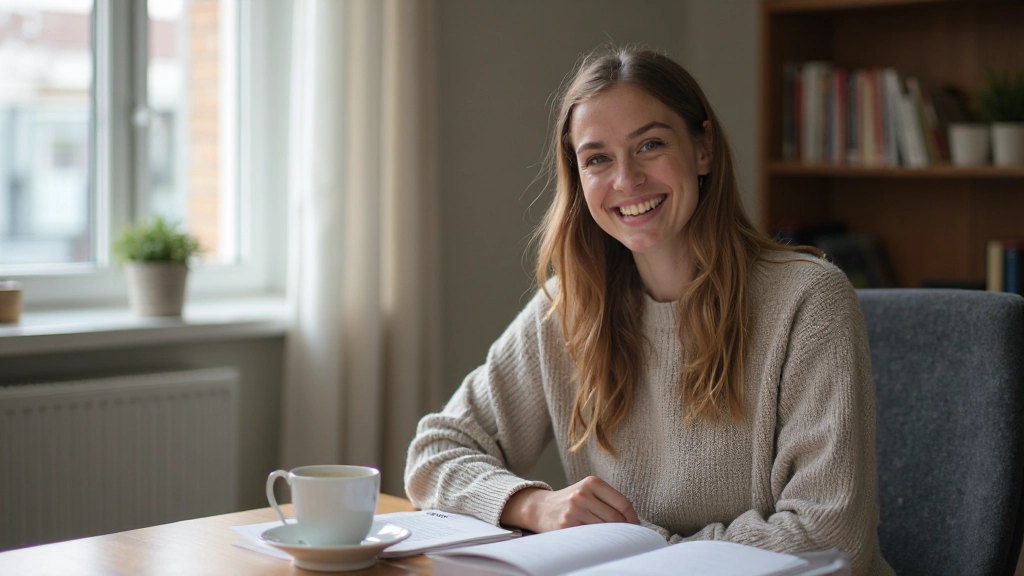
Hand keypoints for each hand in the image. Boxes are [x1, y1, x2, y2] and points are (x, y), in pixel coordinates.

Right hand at [500, 476, 639, 532]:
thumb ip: (608, 501)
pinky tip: (596, 540)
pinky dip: (597, 541)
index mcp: (592, 482)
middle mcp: (582, 494)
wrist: (540, 508)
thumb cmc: (570, 501)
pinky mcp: (567, 525)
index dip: (633, 518)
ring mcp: (574, 510)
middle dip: (623, 530)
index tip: (636, 527)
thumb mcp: (588, 491)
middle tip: (625, 537)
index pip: (622, 503)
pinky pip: (590, 537)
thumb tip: (632, 521)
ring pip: (604, 529)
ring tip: (610, 538)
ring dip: (610, 536)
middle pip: (615, 518)